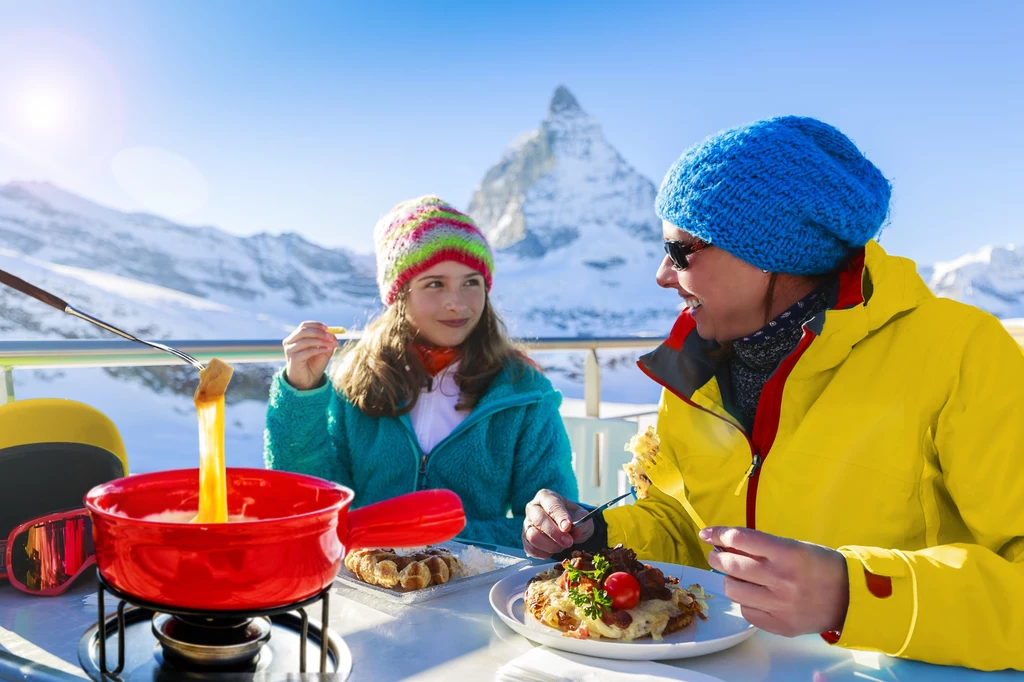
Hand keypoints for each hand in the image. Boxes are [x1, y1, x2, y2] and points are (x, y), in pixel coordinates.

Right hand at [283, 321, 338, 390]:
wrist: (308, 380)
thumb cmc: (315, 364)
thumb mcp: (324, 350)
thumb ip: (328, 341)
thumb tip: (333, 332)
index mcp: (295, 337)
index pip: (304, 325)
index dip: (315, 325)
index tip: (327, 328)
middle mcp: (290, 342)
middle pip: (303, 331)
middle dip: (319, 332)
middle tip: (331, 336)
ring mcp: (290, 350)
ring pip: (306, 341)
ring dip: (321, 341)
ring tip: (332, 345)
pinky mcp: (293, 359)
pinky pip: (307, 351)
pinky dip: (319, 349)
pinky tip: (327, 350)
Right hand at [522, 489, 594, 558]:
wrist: (568, 529)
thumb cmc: (572, 518)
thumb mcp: (582, 516)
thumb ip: (581, 521)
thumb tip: (575, 530)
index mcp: (546, 497)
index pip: (552, 506)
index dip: (560, 517)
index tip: (568, 527)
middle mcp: (533, 508)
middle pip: (539, 520)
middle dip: (555, 533)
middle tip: (569, 542)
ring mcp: (527, 524)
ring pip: (533, 536)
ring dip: (551, 545)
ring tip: (563, 545)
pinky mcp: (525, 540)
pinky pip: (532, 549)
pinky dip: (545, 553)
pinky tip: (554, 549)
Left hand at [700, 526, 849, 636]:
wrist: (850, 598)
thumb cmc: (820, 567)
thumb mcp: (795, 547)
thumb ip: (763, 547)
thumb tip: (727, 544)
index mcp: (787, 553)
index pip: (740, 539)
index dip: (718, 535)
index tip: (706, 534)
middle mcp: (781, 578)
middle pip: (731, 566)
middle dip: (717, 558)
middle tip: (716, 556)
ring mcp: (780, 604)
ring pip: (733, 590)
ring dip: (728, 580)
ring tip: (734, 577)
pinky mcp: (779, 625)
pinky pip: (746, 612)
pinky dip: (744, 602)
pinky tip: (753, 595)